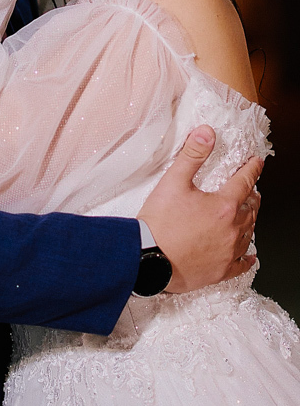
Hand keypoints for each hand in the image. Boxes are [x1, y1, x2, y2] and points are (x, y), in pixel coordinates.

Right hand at [137, 125, 261, 293]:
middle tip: (251, 189)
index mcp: (223, 206)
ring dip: (250, 220)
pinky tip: (250, 256)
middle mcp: (231, 230)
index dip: (252, 169)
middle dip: (252, 196)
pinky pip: (241, 264)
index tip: (256, 163)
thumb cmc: (160, 223)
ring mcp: (228, 252)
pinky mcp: (220, 271)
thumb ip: (193, 155)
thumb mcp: (174, 181)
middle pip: (251, 209)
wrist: (148, 259)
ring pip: (249, 233)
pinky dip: (247, 258)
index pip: (244, 182)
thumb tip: (207, 134)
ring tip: (248, 214)